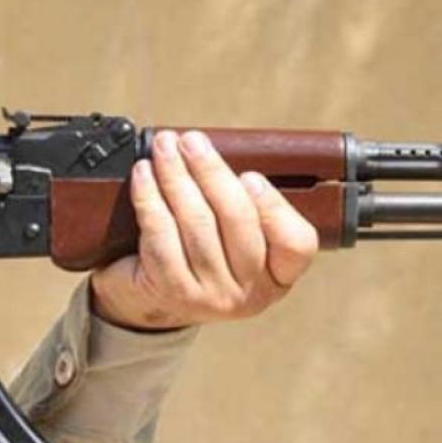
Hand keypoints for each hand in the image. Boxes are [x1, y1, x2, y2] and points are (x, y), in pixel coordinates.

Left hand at [90, 131, 317, 329]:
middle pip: (240, 221)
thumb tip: (214, 153)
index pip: (297, 243)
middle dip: (213, 172)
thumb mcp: (236, 237)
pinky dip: (150, 198)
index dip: (275, 207)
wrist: (151, 301)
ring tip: (165, 147)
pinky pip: (161, 235)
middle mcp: (252, 292)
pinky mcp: (173, 291)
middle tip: (192, 141)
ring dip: (177, 176)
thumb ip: (243, 203)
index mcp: (280, 276)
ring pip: (197, 223)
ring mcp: (213, 296)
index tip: (249, 175)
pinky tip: (144, 175)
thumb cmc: (201, 254)